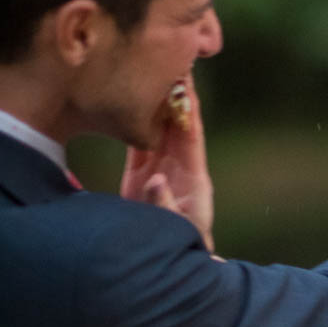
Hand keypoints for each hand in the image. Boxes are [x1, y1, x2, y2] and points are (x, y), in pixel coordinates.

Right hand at [119, 78, 215, 252]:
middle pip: (176, 125)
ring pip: (157, 130)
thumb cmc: (182, 247)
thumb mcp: (177, 229)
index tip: (187, 80)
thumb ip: (165, 205)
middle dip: (174, 95)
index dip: (188, 108)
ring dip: (155, 104)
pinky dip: (137, 123)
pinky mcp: (142, 177)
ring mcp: (160, 169)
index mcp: (194, 176)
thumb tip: (156, 181)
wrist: (169, 266)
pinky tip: (133, 102)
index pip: (192, 135)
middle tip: (172, 60)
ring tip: (151, 72)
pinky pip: (140, 144)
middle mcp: (179, 167)